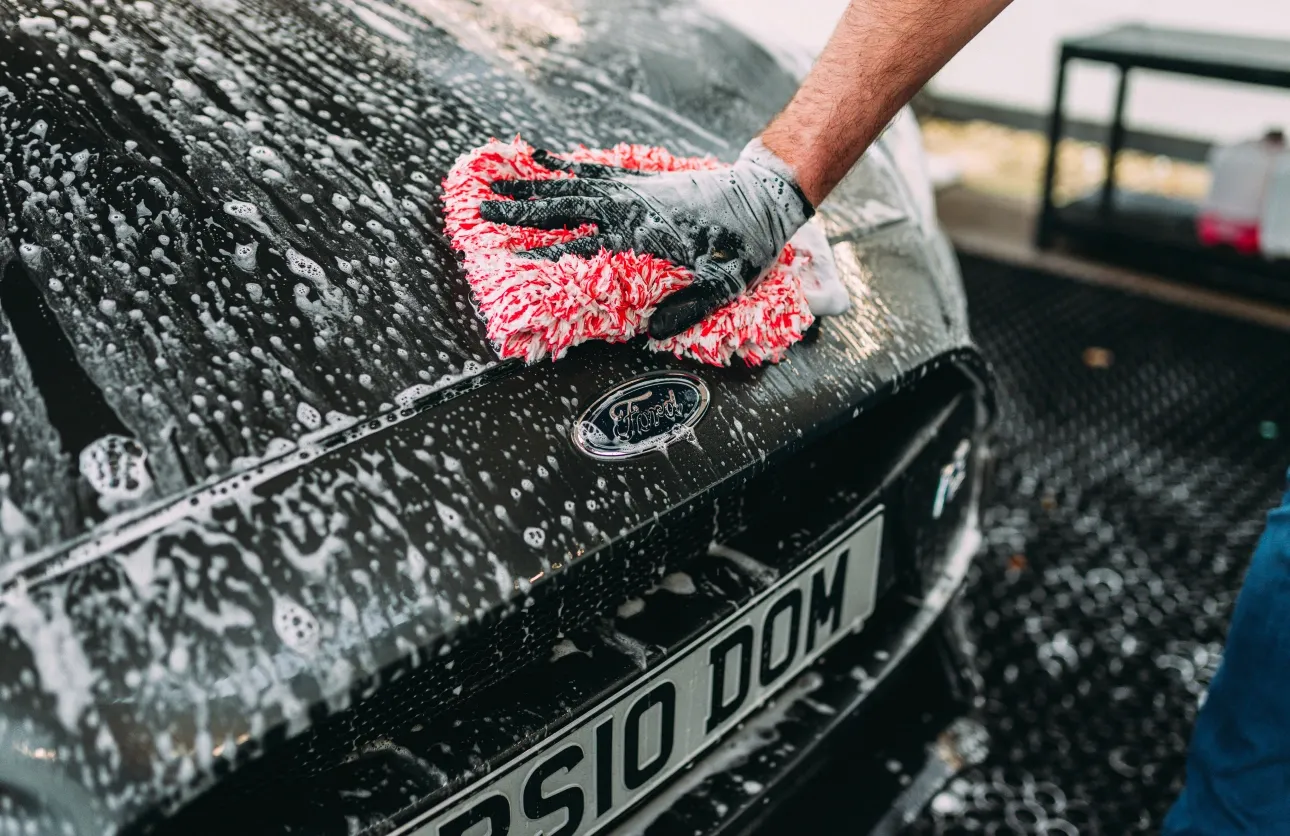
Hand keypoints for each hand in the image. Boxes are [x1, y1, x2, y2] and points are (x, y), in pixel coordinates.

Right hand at [479, 140, 813, 338]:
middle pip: (564, 209)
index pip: (581, 247)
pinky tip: (540, 158)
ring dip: (532, 186)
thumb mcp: (724, 286)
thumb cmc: (743, 246)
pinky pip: (593, 171)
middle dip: (521, 212)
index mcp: (641, 236)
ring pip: (571, 186)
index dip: (543, 255)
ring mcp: (632, 189)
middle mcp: (629, 207)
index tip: (508, 260)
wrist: (762, 196)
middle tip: (482, 212)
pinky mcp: (639, 179)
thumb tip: (650, 333)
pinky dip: (564, 165)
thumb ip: (688, 308)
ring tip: (495, 185)